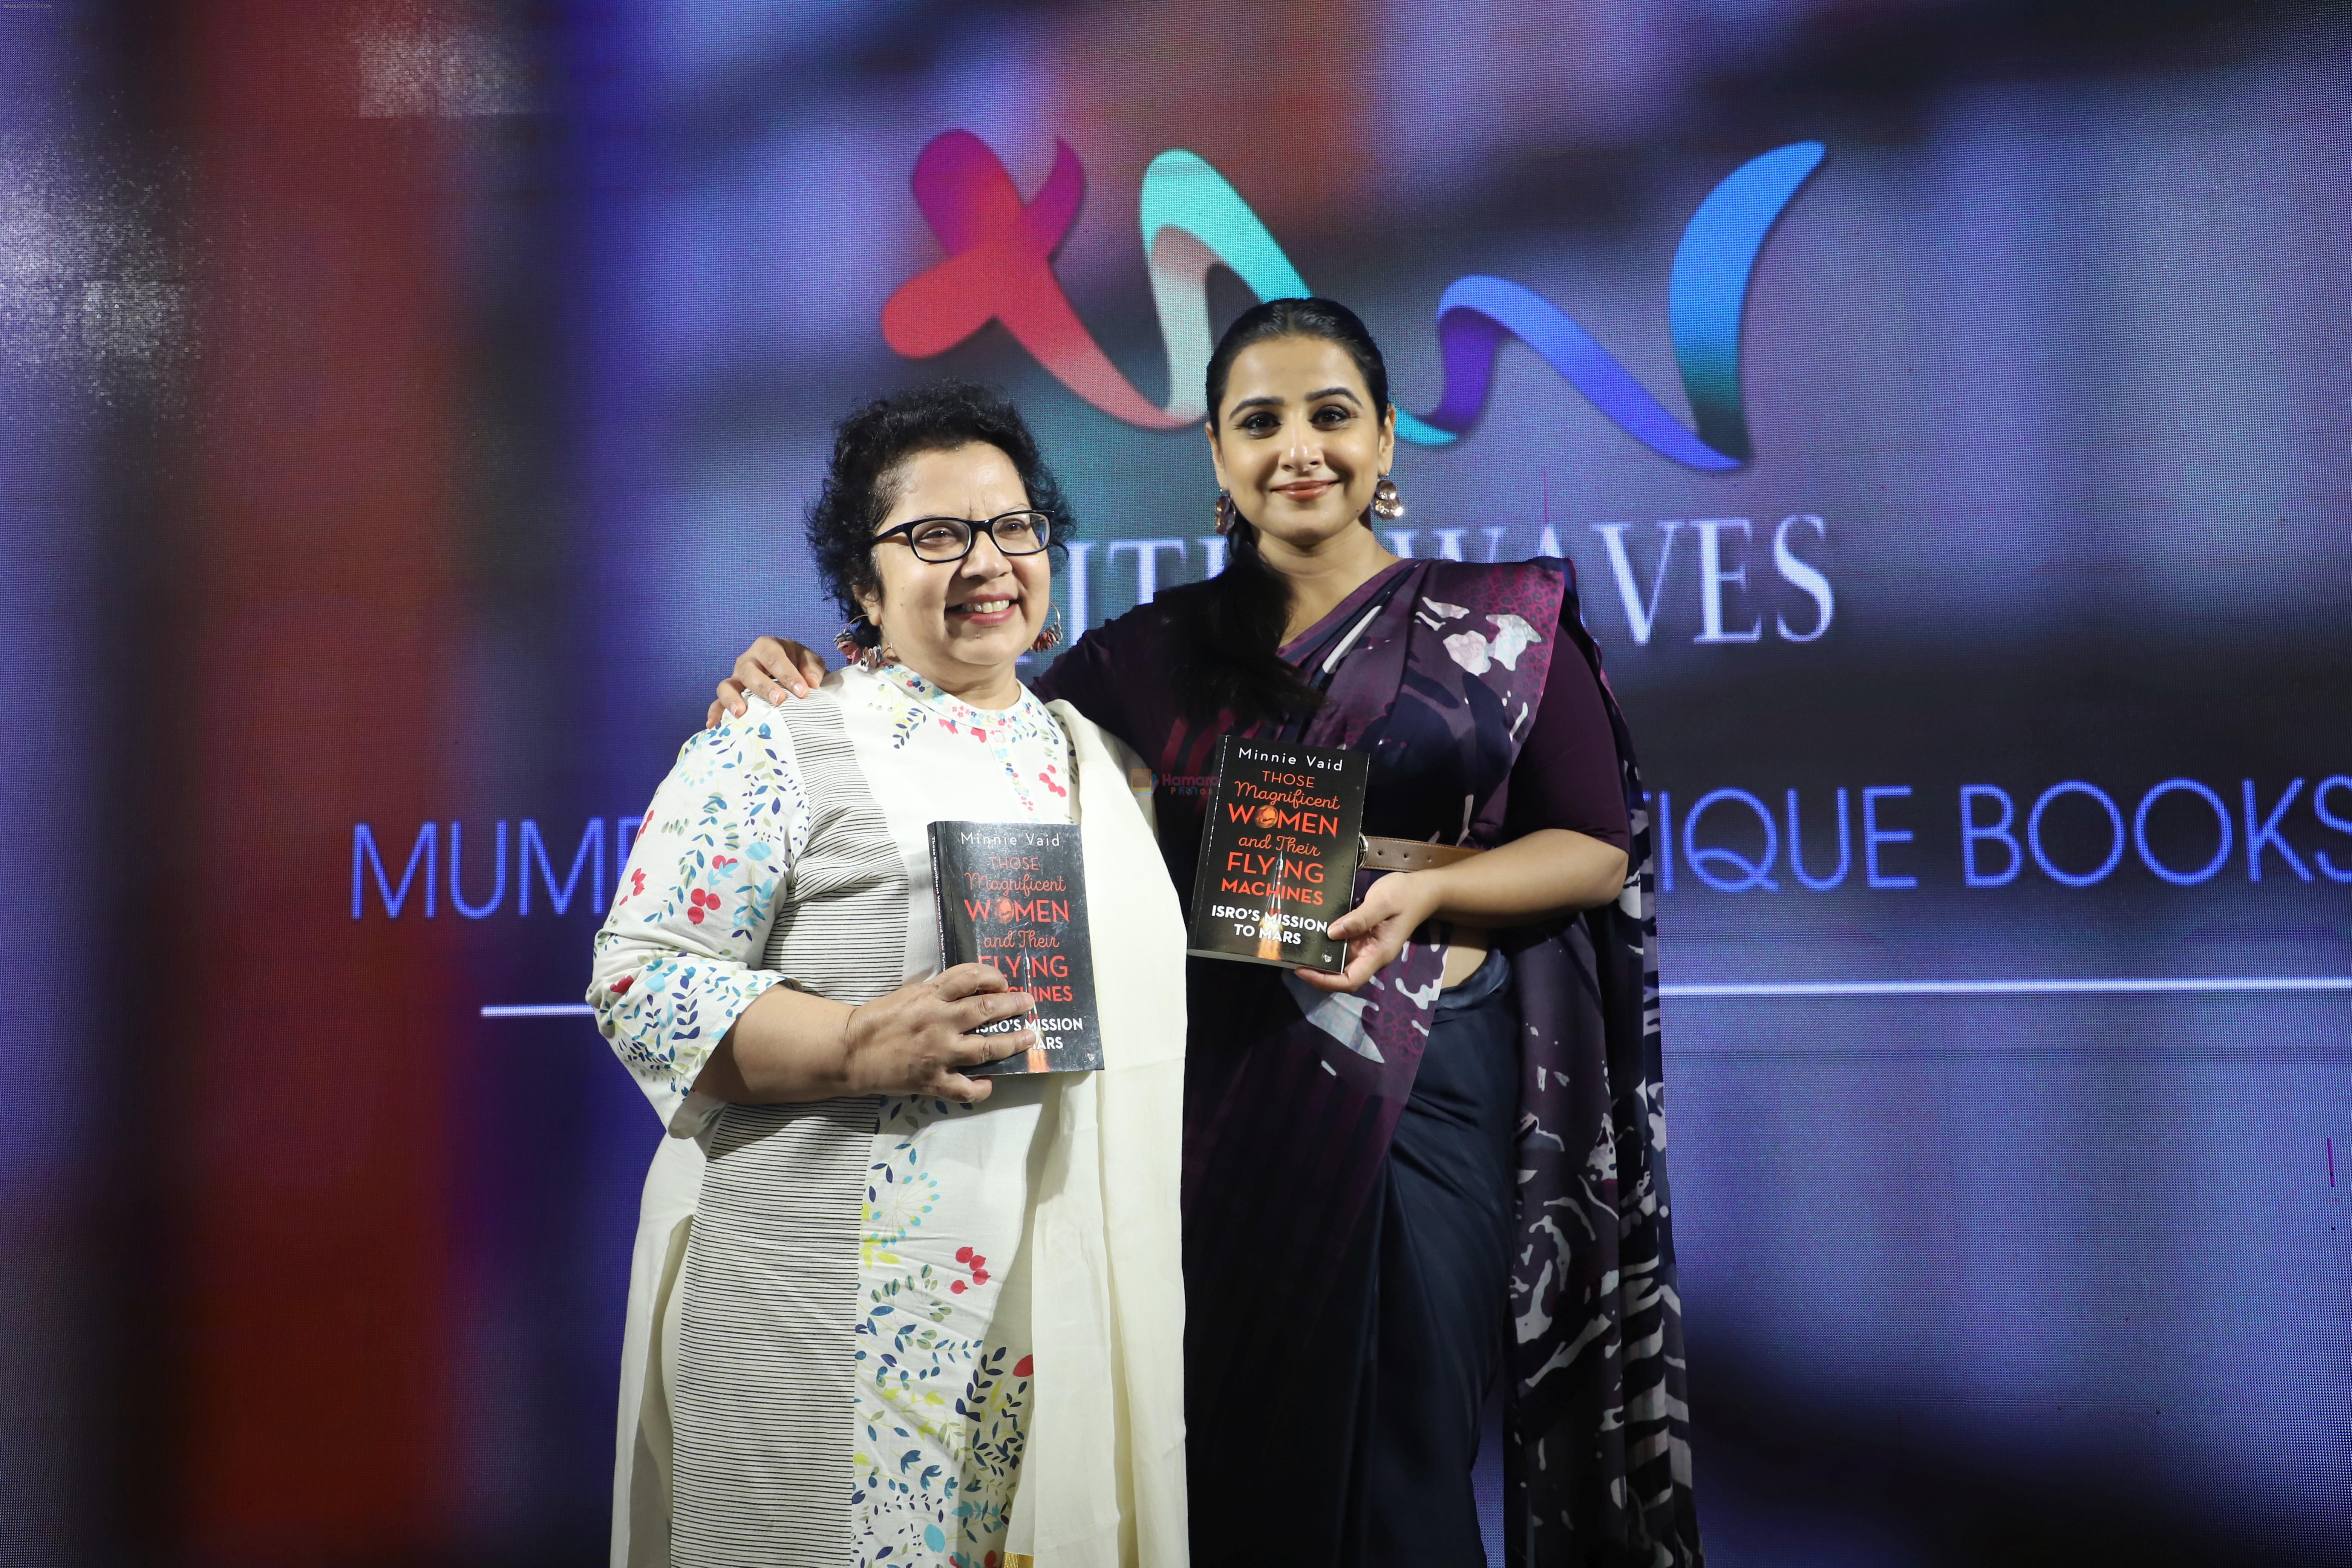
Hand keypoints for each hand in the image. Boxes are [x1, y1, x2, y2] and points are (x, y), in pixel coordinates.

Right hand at [708, 636, 829, 726]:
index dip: (788, 673)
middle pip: (749, 670)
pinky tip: (713, 725)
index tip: (803, 692)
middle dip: (764, 686)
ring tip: (741, 713)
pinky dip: (714, 712)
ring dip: (732, 698)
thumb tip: (812, 683)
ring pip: (727, 685)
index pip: (774, 657)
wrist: (790, 674)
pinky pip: (717, 702)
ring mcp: (736, 678)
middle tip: (779, 701)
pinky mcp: (730, 695)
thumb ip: (812, 667)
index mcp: (768, 647)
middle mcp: (748, 661)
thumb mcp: (809, 661)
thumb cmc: (799, 665)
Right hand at [839, 963, 1036, 1102]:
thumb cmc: (878, 1020)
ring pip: (986, 1049)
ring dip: (1011, 1043)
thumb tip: (972, 988)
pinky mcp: (932, 1081)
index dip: (994, 977)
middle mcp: (939, 1022)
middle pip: (987, 1011)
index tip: (1004, 983)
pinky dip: (981, 1087)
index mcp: (930, 996)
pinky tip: (990, 1082)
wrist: (850, 1052)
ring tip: (1028, 1038)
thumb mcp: (908, 994)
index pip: (971, 977)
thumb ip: (939, 991)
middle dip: (1014, 1006)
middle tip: (1029, 1005)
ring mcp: (938, 1054)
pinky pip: (965, 1088)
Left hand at [1295, 871, 1441, 994]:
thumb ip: (1359, 919)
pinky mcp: (1361, 937)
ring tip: (1295, 945)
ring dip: (1318, 956)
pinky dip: (1325, 942)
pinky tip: (1310, 932)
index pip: (1350, 981)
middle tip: (1291, 956)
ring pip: (1337, 961)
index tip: (1302, 970)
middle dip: (1315, 970)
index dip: (1324, 981)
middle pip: (1339, 975)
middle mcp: (1370, 956)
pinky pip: (1339, 945)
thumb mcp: (1383, 902)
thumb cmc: (1405, 896)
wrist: (1421, 891)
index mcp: (1378, 954)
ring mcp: (1365, 947)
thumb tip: (1332, 933)